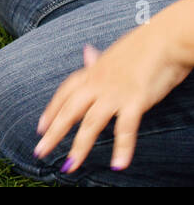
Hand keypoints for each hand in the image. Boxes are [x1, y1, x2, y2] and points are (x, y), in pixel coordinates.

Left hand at [33, 23, 193, 173]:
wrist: (165, 38)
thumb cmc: (144, 45)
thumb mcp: (115, 53)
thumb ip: (99, 61)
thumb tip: (86, 53)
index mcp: (92, 72)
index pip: (64, 93)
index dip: (51, 110)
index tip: (39, 126)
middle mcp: (97, 83)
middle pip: (69, 111)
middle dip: (52, 133)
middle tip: (39, 151)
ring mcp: (114, 92)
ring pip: (90, 123)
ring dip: (79, 147)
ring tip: (69, 166)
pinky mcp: (135, 100)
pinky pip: (125, 129)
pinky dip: (123, 148)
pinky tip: (119, 165)